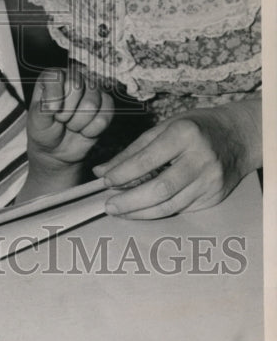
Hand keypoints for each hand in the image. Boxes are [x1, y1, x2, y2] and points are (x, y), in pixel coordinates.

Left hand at [25, 67, 112, 188]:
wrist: (57, 150)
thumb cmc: (44, 130)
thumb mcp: (36, 120)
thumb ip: (43, 109)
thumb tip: (55, 104)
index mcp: (53, 76)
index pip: (57, 77)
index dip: (54, 97)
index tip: (51, 111)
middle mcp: (74, 78)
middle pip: (77, 87)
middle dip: (67, 112)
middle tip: (61, 119)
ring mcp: (92, 91)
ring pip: (92, 103)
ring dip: (78, 122)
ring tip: (71, 125)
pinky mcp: (106, 105)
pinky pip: (105, 116)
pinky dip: (92, 129)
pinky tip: (83, 130)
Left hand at [93, 99, 261, 218]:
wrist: (238, 136)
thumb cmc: (195, 128)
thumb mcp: (163, 128)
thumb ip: (132, 151)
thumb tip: (102, 172)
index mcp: (184, 134)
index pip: (147, 160)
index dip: (123, 174)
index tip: (105, 182)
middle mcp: (200, 159)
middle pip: (160, 189)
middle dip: (130, 201)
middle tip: (109, 206)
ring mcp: (210, 180)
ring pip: (171, 205)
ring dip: (141, 212)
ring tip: (121, 211)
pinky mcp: (215, 196)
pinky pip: (181, 208)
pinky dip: (159, 210)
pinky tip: (143, 210)